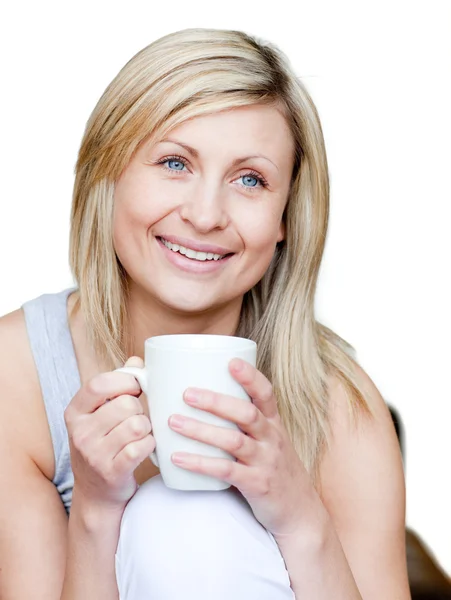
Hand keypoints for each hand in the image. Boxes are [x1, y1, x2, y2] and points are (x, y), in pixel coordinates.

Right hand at [64, 357, 155, 507]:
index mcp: (75, 412)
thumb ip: (118, 385)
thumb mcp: (101, 414)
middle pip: (125, 404)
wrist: (97, 493)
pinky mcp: (111, 472)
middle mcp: (80, 432)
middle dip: (139, 410)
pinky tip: (143, 449)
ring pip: (137, 425)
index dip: (123, 381)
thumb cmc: (104, 444)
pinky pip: (141, 447)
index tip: (135, 387)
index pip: (99, 384)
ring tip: (140, 435)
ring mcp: (94, 454)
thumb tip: (136, 361)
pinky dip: (149, 445)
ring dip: (146, 429)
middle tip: (136, 420)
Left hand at [167, 358, 313, 536]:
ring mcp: (266, 462)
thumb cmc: (275, 469)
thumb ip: (244, 425)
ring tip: (173, 421)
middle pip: (246, 414)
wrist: (300, 512)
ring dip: (202, 430)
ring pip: (233, 441)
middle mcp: (272, 439)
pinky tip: (178, 458)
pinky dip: (201, 463)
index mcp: (274, 424)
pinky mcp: (257, 485)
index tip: (231, 362)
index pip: (266, 394)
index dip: (250, 377)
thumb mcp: (269, 441)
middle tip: (186, 393)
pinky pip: (226, 471)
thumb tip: (203, 403)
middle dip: (216, 402)